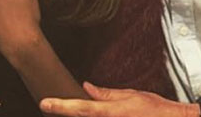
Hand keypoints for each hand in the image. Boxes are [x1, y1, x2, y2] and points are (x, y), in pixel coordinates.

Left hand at [40, 82, 197, 116]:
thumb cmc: (156, 110)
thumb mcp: (131, 95)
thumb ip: (106, 94)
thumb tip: (87, 87)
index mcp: (110, 113)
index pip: (79, 108)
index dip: (60, 106)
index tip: (45, 103)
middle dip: (67, 112)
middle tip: (53, 105)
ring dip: (81, 114)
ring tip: (68, 108)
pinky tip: (96, 113)